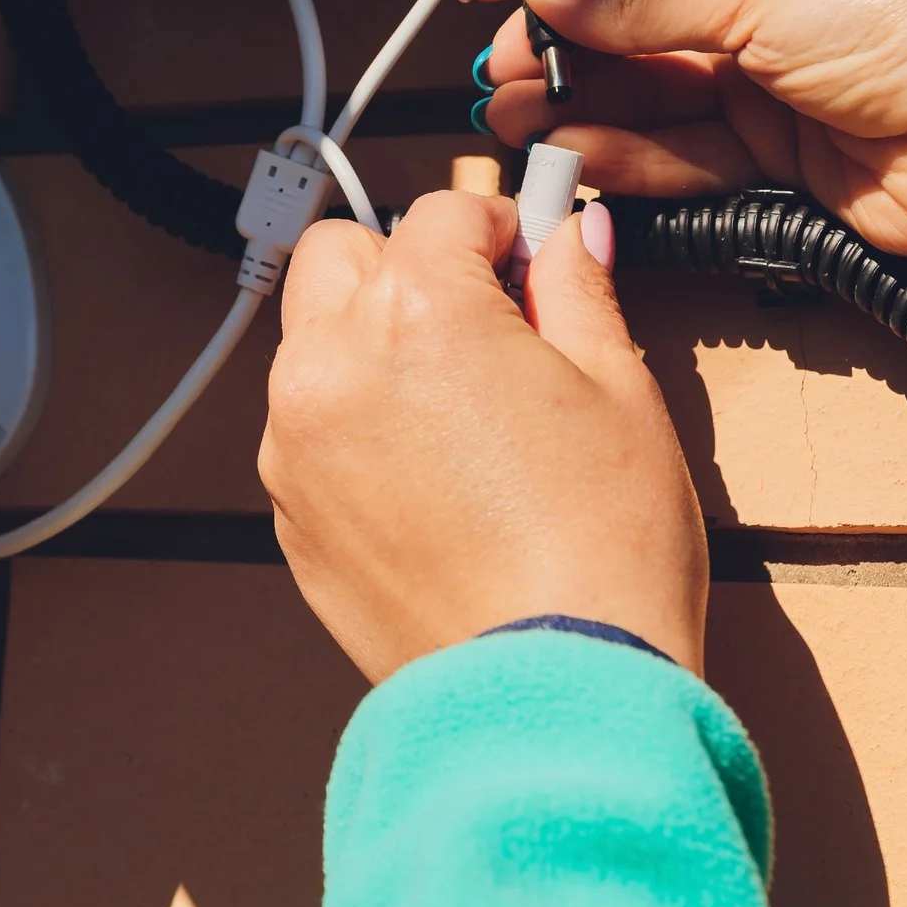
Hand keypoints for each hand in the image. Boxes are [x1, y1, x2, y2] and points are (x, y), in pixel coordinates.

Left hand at [261, 191, 706, 680]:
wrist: (554, 694)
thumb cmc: (601, 547)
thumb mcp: (618, 389)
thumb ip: (577, 289)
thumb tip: (571, 233)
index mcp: (413, 311)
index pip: (443, 211)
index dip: (499, 226)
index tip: (529, 256)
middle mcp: (330, 363)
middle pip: (341, 256)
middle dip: (406, 266)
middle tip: (484, 321)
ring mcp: (293, 442)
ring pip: (314, 342)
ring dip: (372, 345)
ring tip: (462, 412)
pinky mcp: (287, 511)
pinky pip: (308, 428)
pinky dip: (356, 426)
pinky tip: (434, 479)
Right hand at [455, 0, 906, 265]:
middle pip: (625, 14)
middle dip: (555, 38)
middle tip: (501, 64)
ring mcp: (766, 79)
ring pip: (643, 89)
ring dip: (576, 102)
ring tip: (517, 116)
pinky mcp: (776, 158)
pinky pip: (678, 155)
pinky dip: (623, 157)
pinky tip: (576, 155)